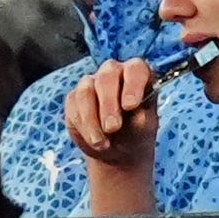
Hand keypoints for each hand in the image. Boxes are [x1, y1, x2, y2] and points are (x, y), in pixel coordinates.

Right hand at [65, 59, 159, 173]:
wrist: (118, 148)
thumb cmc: (136, 131)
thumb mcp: (144, 130)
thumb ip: (142, 120)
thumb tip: (137, 115)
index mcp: (138, 74)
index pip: (135, 69)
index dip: (132, 85)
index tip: (130, 106)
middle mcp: (114, 72)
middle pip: (107, 77)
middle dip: (108, 104)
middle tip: (113, 128)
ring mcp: (92, 82)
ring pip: (86, 92)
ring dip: (92, 119)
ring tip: (102, 143)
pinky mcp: (75, 97)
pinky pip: (74, 106)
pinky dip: (83, 126)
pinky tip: (94, 140)